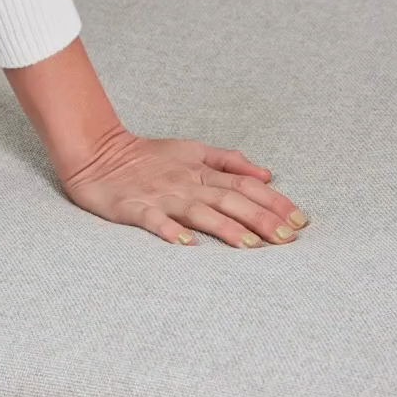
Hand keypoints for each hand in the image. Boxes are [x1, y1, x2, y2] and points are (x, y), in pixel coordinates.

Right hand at [59, 129, 309, 246]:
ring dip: (225, 228)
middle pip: (230, 200)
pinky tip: (187, 245)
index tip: (299, 221)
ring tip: (250, 246)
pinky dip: (170, 231)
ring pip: (198, 211)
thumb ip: (228, 161)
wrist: (97, 154)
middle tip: (286, 240)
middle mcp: (186, 183)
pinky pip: (154, 220)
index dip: (273, 201)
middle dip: (261, 219)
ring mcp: (160, 195)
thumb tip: (266, 175)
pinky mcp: (133, 208)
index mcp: (201, 170)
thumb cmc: (146, 156)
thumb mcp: (191, 150)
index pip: (246, 185)